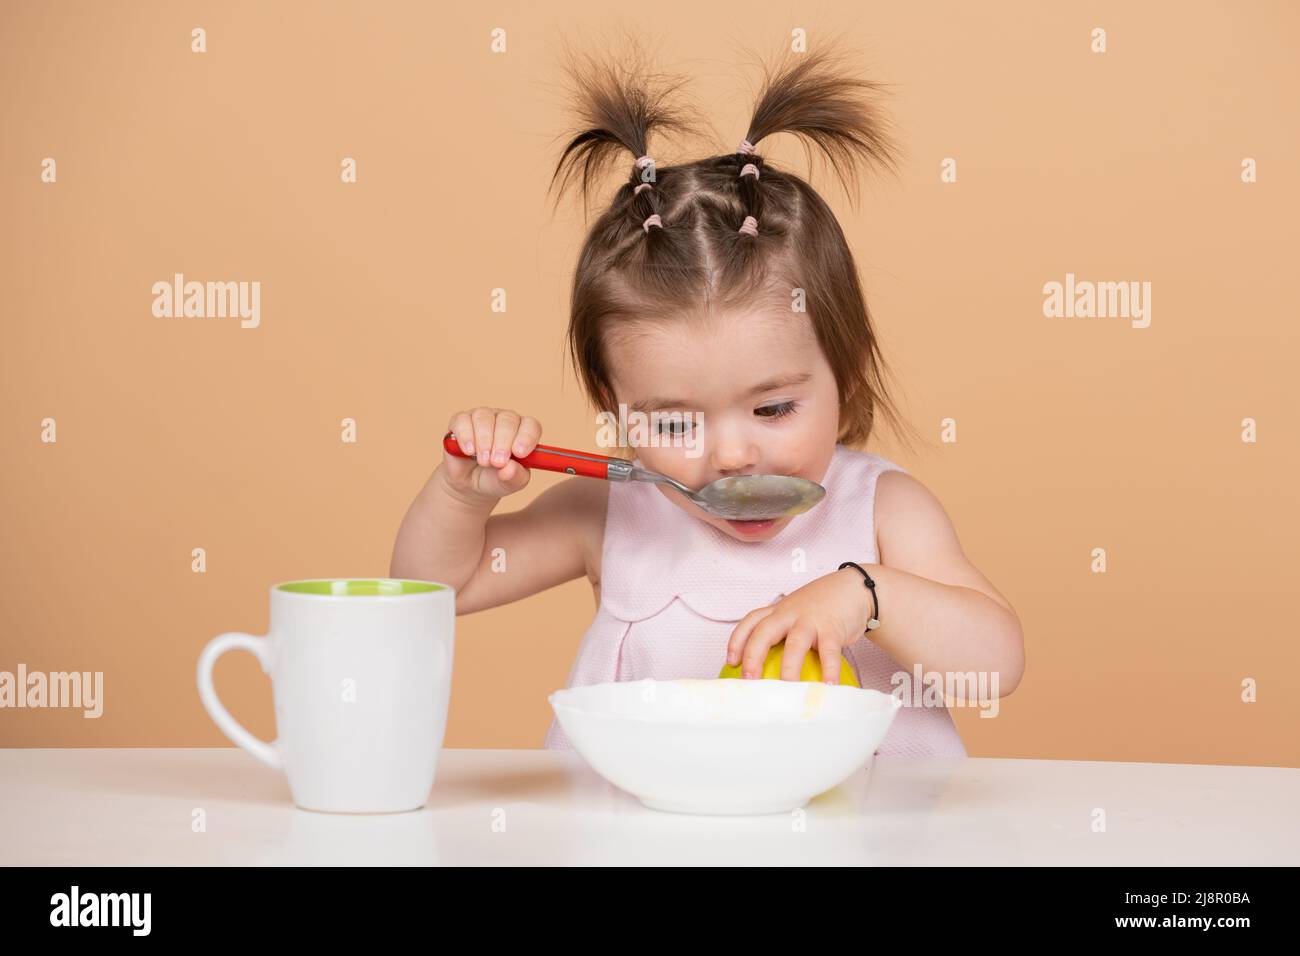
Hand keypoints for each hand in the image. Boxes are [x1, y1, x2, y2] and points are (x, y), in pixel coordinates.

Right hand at [441, 406, 541, 505]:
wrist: (469, 484)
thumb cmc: (496, 479)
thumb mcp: (510, 484)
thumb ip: (515, 477)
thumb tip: (510, 468)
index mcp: (523, 432)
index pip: (530, 425)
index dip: (527, 436)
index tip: (520, 453)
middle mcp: (505, 420)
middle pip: (508, 419)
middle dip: (503, 442)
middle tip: (498, 463)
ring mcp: (483, 418)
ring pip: (484, 417)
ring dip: (484, 440)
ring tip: (483, 461)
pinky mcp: (461, 421)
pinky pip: (463, 420)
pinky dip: (466, 436)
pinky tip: (468, 451)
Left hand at [724, 568, 873, 683]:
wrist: (852, 588)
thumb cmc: (821, 606)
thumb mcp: (796, 611)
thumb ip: (783, 632)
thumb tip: (766, 668)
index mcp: (778, 610)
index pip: (750, 621)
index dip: (737, 641)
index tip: (731, 661)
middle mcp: (789, 613)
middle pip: (764, 631)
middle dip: (753, 655)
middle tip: (749, 678)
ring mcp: (810, 620)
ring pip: (795, 643)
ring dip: (789, 667)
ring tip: (786, 688)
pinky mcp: (832, 628)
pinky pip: (829, 652)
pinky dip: (829, 670)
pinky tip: (828, 686)